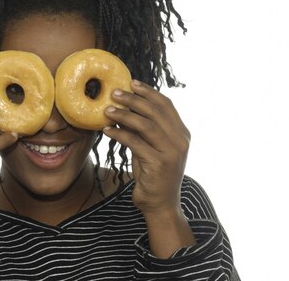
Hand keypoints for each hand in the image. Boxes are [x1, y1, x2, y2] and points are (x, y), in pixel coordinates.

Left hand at [102, 79, 193, 257]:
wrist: (161, 205)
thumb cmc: (153, 175)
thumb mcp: (149, 148)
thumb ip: (142, 130)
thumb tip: (123, 109)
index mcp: (182, 134)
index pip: (166, 105)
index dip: (148, 92)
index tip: (131, 83)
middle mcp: (180, 141)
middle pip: (155, 111)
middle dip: (133, 99)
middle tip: (114, 93)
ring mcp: (172, 152)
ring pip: (145, 125)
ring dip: (124, 115)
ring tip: (106, 110)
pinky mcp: (159, 164)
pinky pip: (135, 143)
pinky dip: (119, 134)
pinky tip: (106, 130)